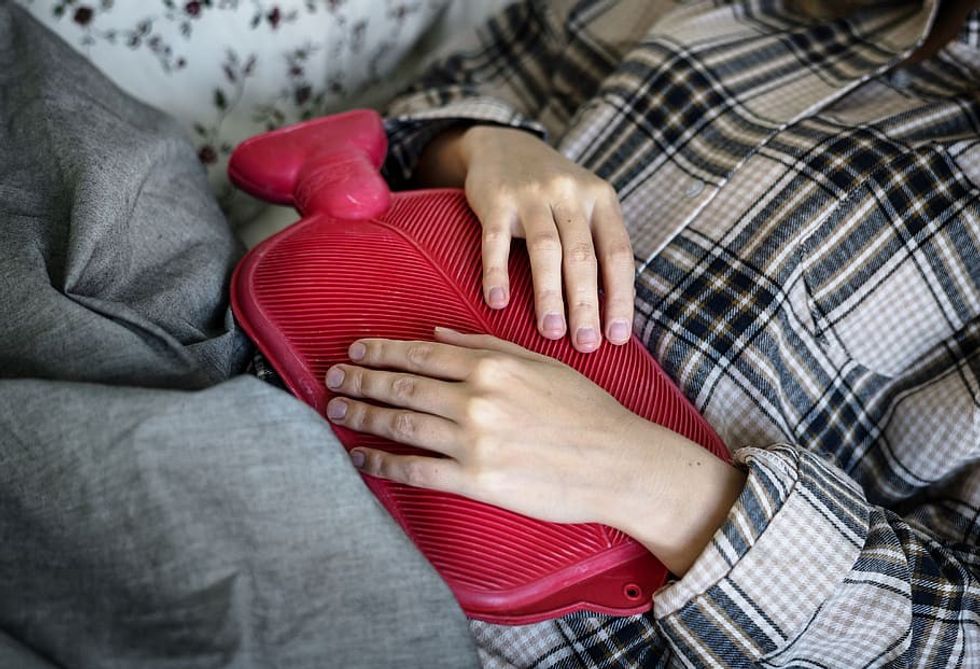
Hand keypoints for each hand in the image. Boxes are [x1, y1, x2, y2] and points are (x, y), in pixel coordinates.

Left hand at [325, 327, 745, 574]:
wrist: (619, 462)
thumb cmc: (586, 411)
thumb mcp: (541, 363)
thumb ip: (487, 346)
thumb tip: (439, 336)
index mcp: (493, 366)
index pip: (421, 355)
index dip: (382, 352)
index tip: (356, 351)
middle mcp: (477, 399)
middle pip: (403, 387)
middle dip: (361, 381)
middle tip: (332, 378)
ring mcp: (474, 441)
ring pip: (402, 425)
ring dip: (363, 416)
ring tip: (337, 412)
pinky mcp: (477, 480)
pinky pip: (417, 470)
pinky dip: (383, 463)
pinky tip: (362, 457)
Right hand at [415, 126, 634, 352]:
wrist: (504, 145)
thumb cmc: (552, 191)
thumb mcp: (585, 205)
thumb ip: (598, 246)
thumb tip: (612, 313)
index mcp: (601, 199)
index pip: (618, 254)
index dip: (620, 297)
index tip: (618, 337)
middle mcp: (570, 194)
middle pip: (582, 256)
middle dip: (586, 305)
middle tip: (586, 345)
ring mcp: (531, 195)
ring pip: (545, 250)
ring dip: (549, 295)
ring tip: (551, 332)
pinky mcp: (495, 200)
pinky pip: (495, 241)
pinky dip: (497, 273)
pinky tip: (498, 304)